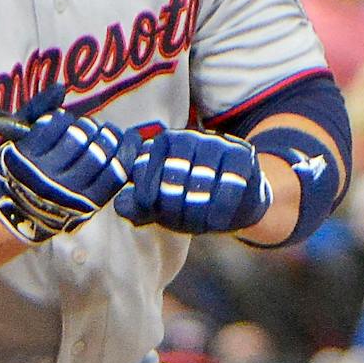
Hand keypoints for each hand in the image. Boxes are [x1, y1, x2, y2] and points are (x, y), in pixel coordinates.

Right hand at [0, 105, 130, 242]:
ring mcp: (69, 193)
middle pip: (80, 138)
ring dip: (108, 138)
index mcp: (26, 158)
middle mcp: (46, 177)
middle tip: (90, 129)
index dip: (66, 119)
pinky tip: (128, 141)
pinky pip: (114, 175)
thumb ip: (36, 109)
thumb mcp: (19, 136)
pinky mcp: (90, 204)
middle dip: (89, 128)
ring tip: (108, 134)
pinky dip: (125, 154)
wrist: (23, 212)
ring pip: (99, 156)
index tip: (66, 123)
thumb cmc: (23, 167)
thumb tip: (60, 89)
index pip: (58, 124)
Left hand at [114, 127, 272, 235]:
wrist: (238, 200)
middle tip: (178, 222)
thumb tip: (121, 205)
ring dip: (197, 210)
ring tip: (196, 225)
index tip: (156, 213)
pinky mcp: (242, 156)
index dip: (148, 198)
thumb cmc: (192, 200)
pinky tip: (216, 223)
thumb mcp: (161, 205)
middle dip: (173, 206)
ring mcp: (217, 144)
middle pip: (173, 176)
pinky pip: (228, 186)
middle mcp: (190, 137)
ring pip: (201, 180)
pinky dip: (219, 209)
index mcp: (164, 143)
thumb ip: (139, 206)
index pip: (146, 170)